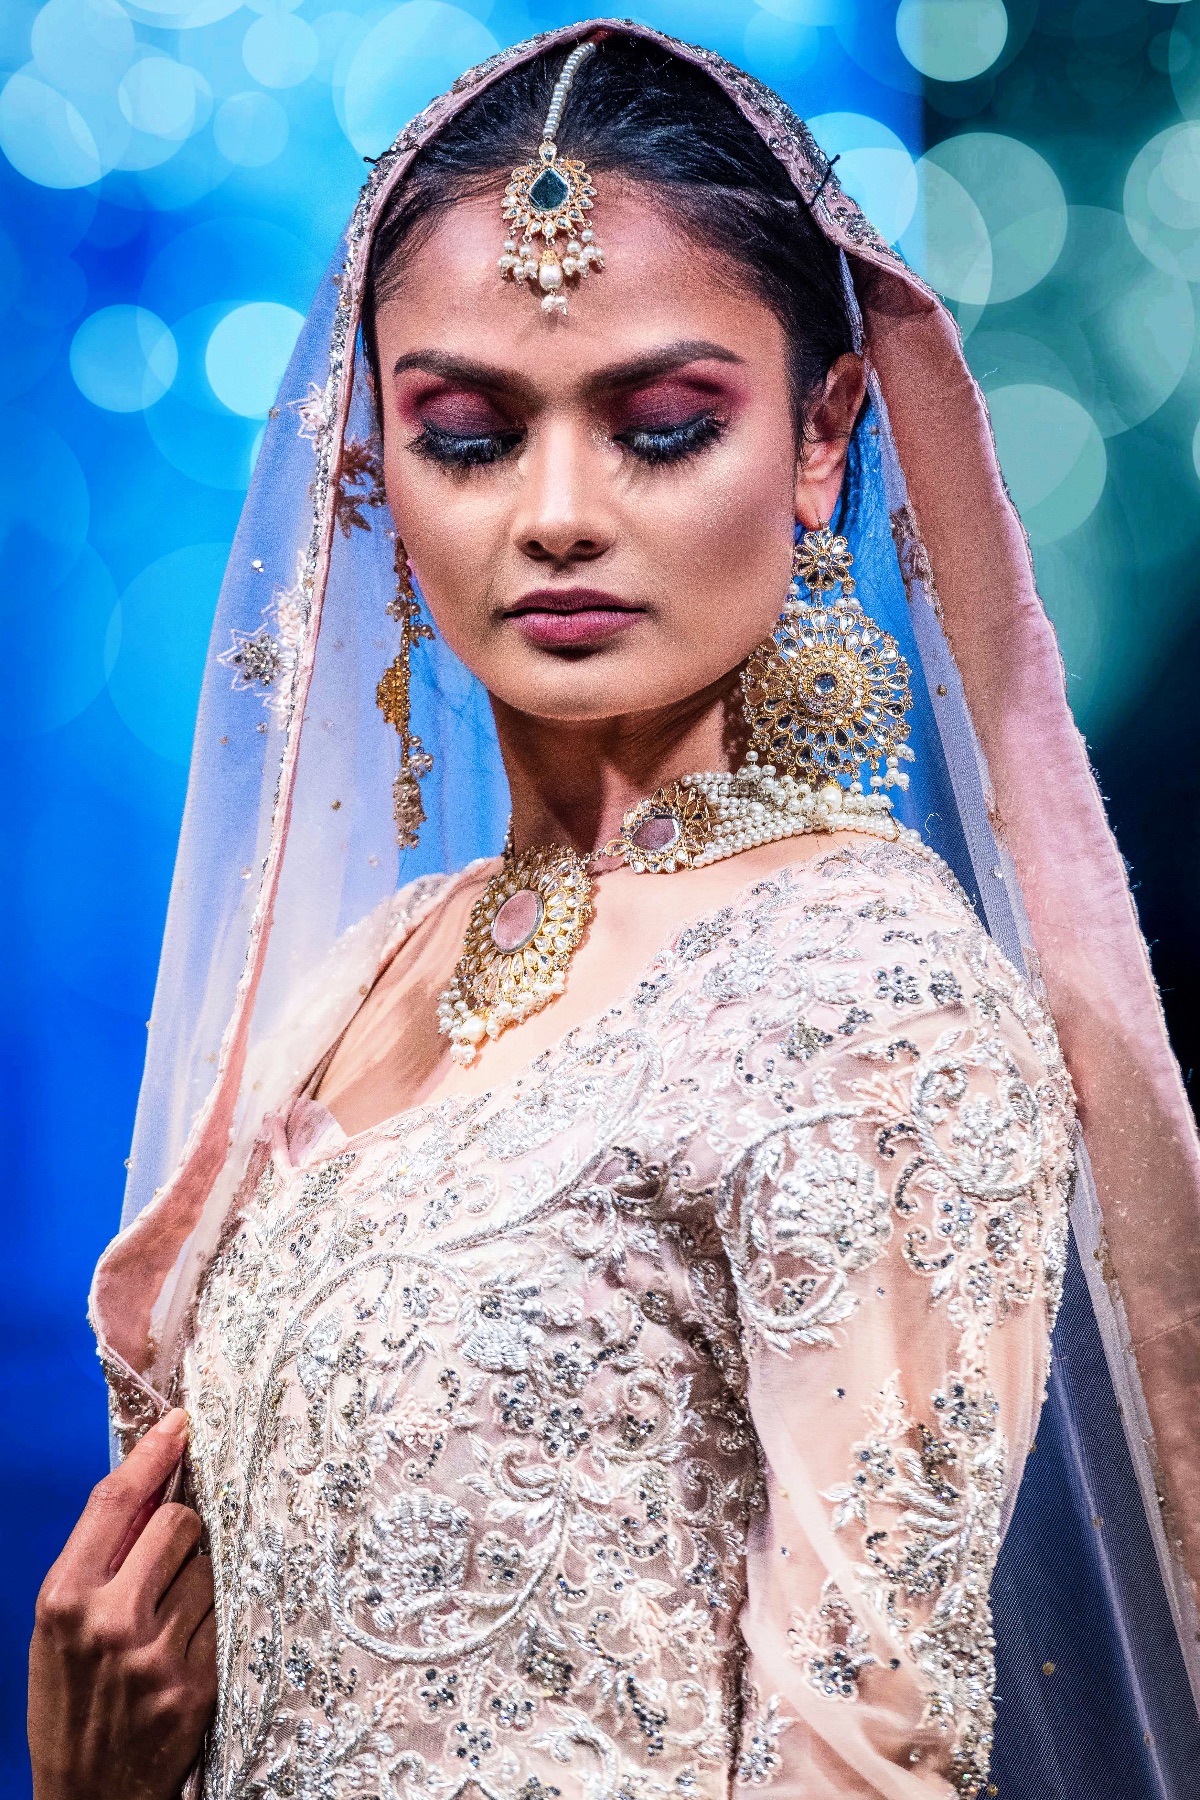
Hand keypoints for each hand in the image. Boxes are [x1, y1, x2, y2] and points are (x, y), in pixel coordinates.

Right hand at [28, 1408, 216, 1799]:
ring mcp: (156, 1654)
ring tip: (167, 1627)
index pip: (116, 1500)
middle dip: (182, 1531)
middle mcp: (110, 1620)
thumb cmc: (69, 1703)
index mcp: (64, 1597)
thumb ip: (97, 1559)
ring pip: (209, 1569)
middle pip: (179, 1522)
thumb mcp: (57, 1628)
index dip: (153, 1453)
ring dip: (198, 1585)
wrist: (86, 1798)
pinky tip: (184, 1655)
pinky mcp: (196, 1684)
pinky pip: (225, 1617)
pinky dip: (213, 1625)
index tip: (182, 1422)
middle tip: (167, 1564)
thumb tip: (151, 1484)